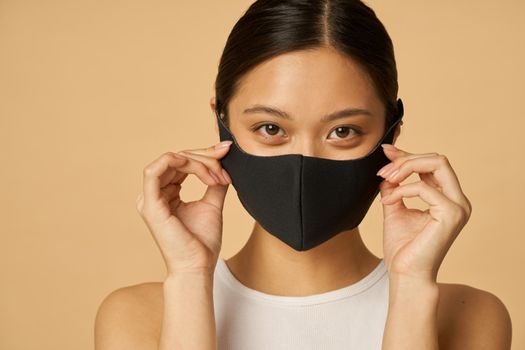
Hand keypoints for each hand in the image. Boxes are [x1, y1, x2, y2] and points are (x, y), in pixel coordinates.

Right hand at [136, 140, 232, 275]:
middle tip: (223, 163)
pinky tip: (194, 165)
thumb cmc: (202, 242)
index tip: (226, 155)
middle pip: (177, 159)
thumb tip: (224, 165)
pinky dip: (174, 161)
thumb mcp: (212, 205)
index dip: (205, 156)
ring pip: (170, 161)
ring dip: (196, 162)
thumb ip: (214, 184)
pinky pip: (153, 171)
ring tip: (215, 176)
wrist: (198, 266)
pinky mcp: (149, 205)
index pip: (183, 163)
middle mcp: (155, 194)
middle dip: (204, 157)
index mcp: (167, 194)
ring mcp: (150, 198)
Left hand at [377, 144, 471, 282]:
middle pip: (438, 159)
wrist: (405, 274)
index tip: (386, 152)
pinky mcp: (451, 214)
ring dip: (405, 168)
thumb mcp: (395, 208)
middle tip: (383, 170)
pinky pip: (424, 187)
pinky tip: (388, 200)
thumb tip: (387, 166)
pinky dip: (402, 190)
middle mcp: (458, 201)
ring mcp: (458, 207)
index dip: (408, 155)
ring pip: (437, 164)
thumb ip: (394, 187)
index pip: (432, 165)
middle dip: (407, 159)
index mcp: (447, 198)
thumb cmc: (402, 247)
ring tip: (384, 180)